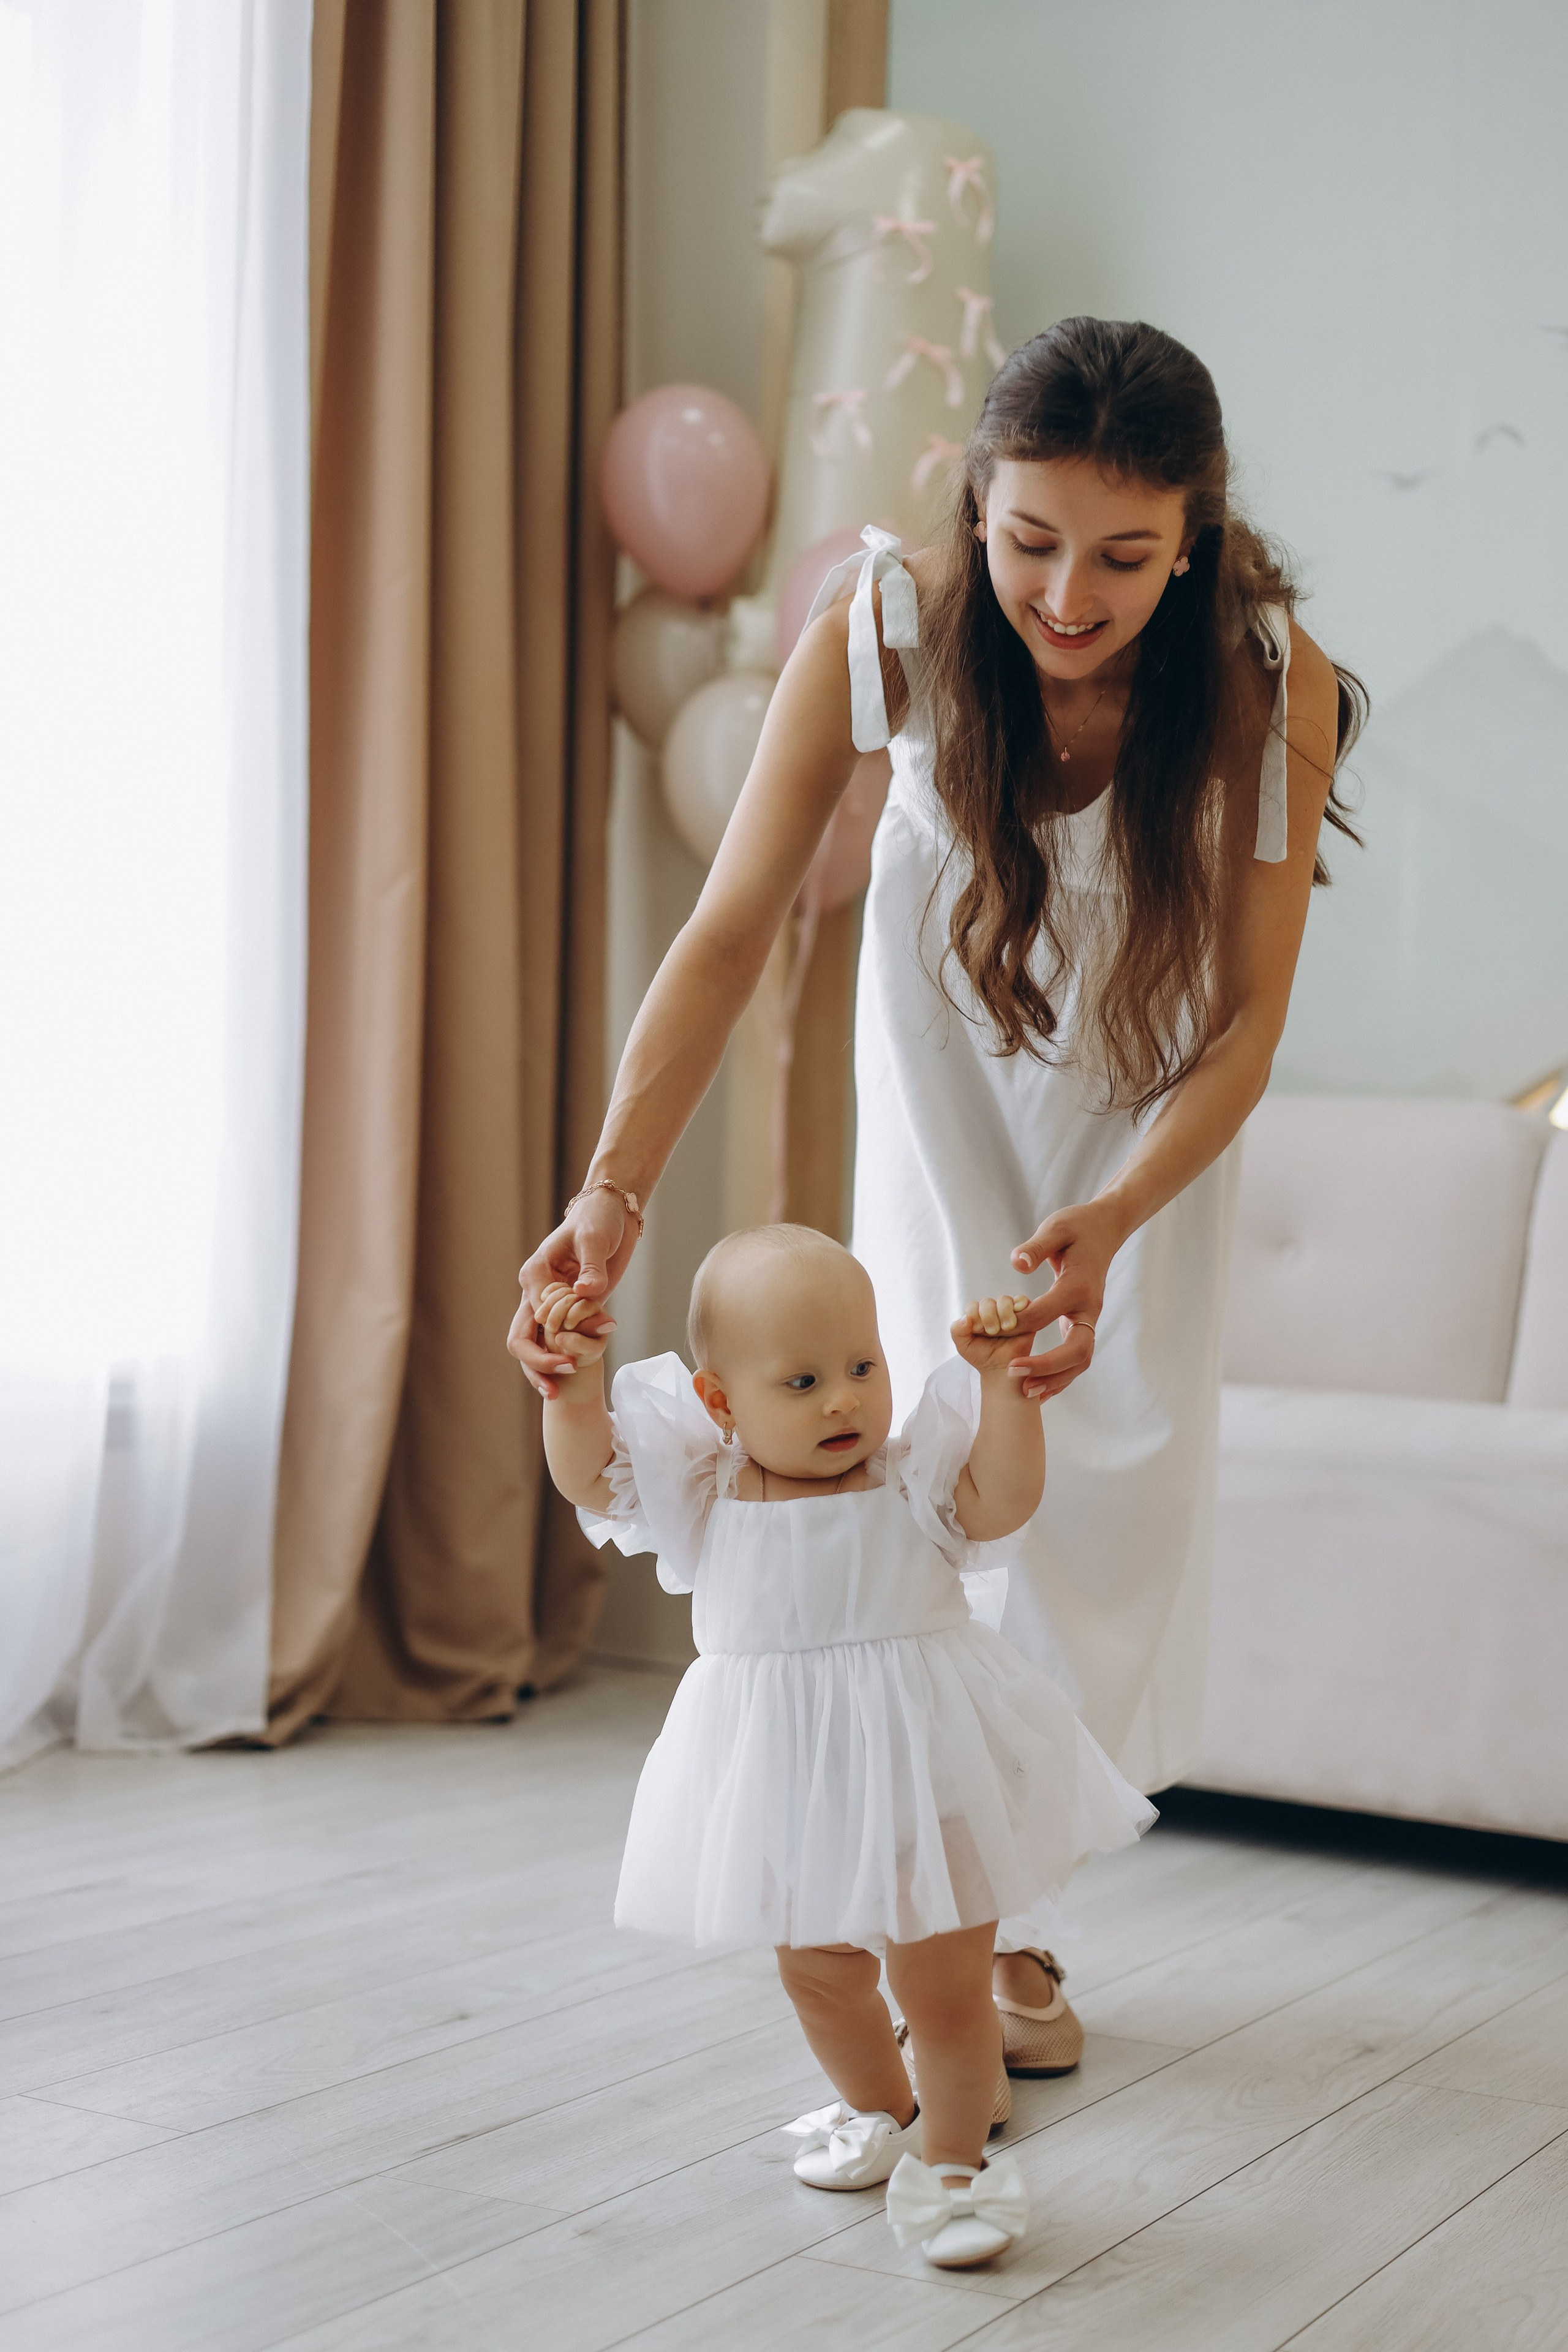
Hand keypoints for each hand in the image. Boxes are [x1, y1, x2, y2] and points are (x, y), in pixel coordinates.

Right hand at [508, 1190, 633, 1398]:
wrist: (611, 1215)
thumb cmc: (599, 1220)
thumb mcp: (595, 1238)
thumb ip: (592, 1266)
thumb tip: (587, 1292)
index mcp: (536, 1274)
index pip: (533, 1315)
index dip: (551, 1338)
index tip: (578, 1352)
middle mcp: (536, 1293)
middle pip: (521, 1338)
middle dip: (535, 1364)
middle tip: (556, 1388)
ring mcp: (550, 1306)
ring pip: (532, 1345)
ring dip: (541, 1370)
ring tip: (556, 1395)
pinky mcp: (568, 1312)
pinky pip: (556, 1343)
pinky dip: (560, 1360)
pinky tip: (570, 1379)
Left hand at [951, 1294, 1038, 1377]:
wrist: (1002, 1370)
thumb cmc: (983, 1357)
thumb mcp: (963, 1345)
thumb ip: (957, 1330)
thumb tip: (966, 1317)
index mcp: (976, 1317)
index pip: (973, 1306)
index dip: (974, 1315)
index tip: (978, 1329)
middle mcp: (992, 1313)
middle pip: (988, 1302)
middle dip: (988, 1315)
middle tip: (992, 1331)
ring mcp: (1008, 1313)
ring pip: (1004, 1300)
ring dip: (1003, 1312)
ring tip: (1005, 1328)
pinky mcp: (1024, 1315)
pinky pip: (1022, 1301)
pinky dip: (1020, 1303)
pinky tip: (1018, 1312)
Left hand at [1004, 1198, 1122, 1402]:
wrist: (1105, 1229)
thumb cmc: (1077, 1227)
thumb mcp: (1057, 1228)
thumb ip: (1037, 1247)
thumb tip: (1017, 1265)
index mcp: (1078, 1286)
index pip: (1046, 1313)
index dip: (1019, 1325)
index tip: (993, 1332)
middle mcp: (1089, 1307)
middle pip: (1076, 1350)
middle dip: (1046, 1366)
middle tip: (1014, 1373)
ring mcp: (1090, 1317)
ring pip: (1080, 1360)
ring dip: (1055, 1379)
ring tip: (1026, 1392)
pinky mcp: (1085, 1322)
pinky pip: (1077, 1356)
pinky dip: (1061, 1376)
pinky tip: (1040, 1389)